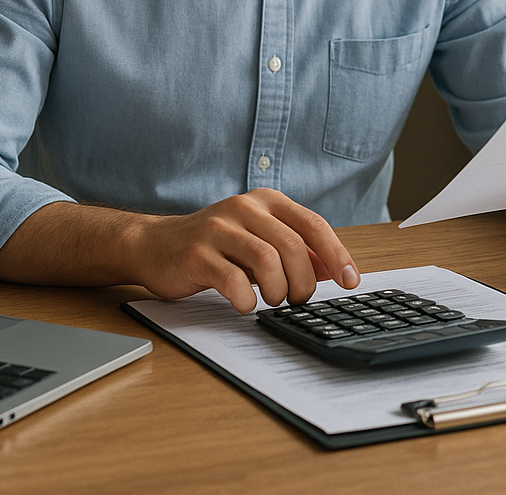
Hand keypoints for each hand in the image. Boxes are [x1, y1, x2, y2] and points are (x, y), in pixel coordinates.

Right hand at [0, 188, 359, 315]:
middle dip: (304, 282)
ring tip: (271, 301)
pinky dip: (247, 300)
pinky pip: (234, 280)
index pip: (313, 225)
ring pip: (268, 261)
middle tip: (298, 300)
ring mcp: (220, 228)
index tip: (350, 281)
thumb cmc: (215, 246)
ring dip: (278, 291)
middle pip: (294, 247)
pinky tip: (245, 304)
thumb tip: (334, 269)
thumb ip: (295, 250)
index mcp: (267, 201)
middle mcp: (245, 208)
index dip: (337, 255)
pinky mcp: (198, 253)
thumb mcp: (259, 239)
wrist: (155, 244)